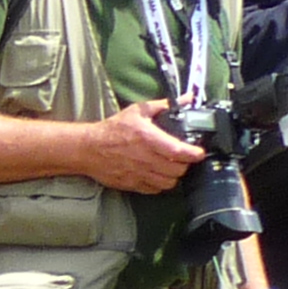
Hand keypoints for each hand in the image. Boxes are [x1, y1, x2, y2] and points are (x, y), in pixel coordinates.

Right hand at [77, 99, 205, 192]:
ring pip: (167, 183)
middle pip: (176, 170)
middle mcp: (144, 159)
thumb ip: (164, 105)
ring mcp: (137, 173)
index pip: (177, 151)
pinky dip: (160, 184)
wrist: (88, 149)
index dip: (193, 154)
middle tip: (184, 159)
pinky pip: (153, 189)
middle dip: (185, 165)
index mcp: (148, 138)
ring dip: (174, 176)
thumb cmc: (113, 129)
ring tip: (173, 168)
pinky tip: (159, 176)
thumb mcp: (138, 111)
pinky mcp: (131, 184)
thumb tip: (187, 98)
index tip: (199, 153)